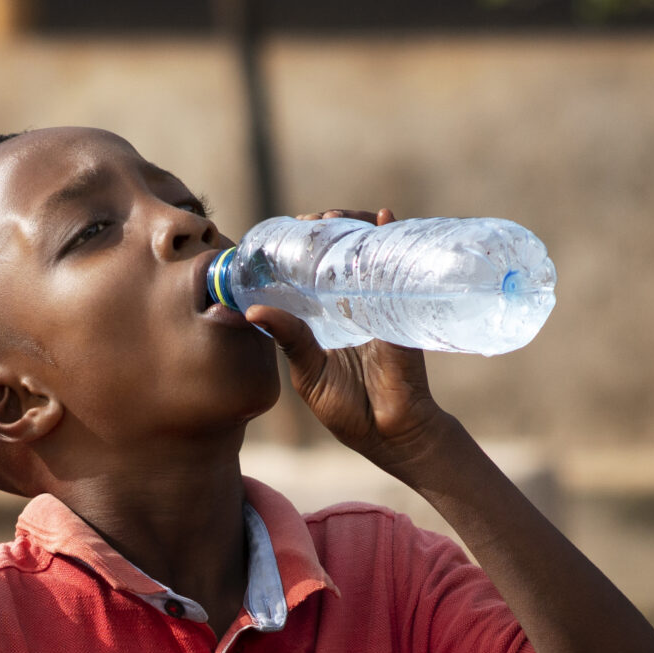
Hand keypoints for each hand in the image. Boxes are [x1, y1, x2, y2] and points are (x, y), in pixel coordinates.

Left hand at [243, 207, 471, 477]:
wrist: (392, 435)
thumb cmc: (349, 410)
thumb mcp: (308, 373)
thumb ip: (289, 339)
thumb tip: (253, 310)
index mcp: (326, 318)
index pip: (312, 272)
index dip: (303, 248)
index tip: (290, 231)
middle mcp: (353, 304)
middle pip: (341, 254)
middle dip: (329, 229)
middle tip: (315, 221)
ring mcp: (379, 303)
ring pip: (367, 253)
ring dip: (354, 227)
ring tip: (338, 217)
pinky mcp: (401, 308)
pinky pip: (397, 268)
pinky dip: (392, 238)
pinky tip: (383, 218)